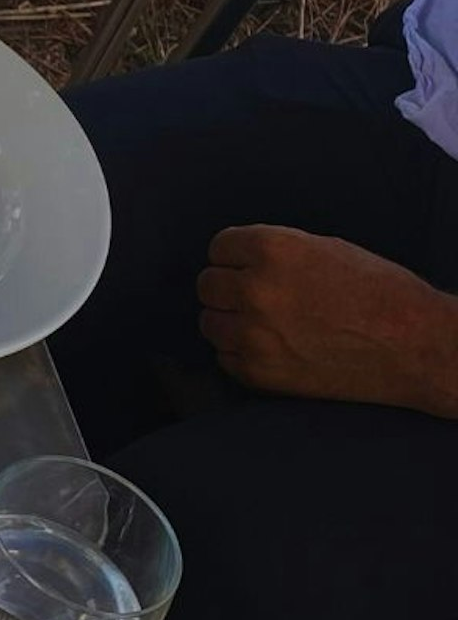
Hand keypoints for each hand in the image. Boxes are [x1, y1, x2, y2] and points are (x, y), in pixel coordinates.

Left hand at [198, 225, 457, 413]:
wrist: (412, 345)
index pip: (219, 247)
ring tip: (263, 323)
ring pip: (209, 323)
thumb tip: (240, 261)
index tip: (245, 266)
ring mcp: (253, 334)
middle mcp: (256, 290)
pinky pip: (224, 358)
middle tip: (255, 297)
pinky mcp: (258, 372)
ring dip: (229, 321)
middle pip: (207, 285)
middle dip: (228, 288)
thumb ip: (275, 253)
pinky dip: (240, 353)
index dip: (235, 257)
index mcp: (273, 250)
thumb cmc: (379, 292)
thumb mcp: (325, 249)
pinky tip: (270, 347)